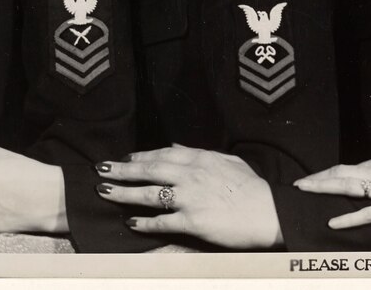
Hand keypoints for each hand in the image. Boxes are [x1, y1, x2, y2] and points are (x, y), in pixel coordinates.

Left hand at [96, 145, 282, 248]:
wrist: (268, 212)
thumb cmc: (252, 188)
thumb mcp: (228, 161)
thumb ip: (200, 153)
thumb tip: (178, 147)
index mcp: (200, 159)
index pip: (162, 153)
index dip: (140, 155)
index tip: (125, 158)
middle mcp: (190, 175)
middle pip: (148, 170)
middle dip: (122, 170)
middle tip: (101, 169)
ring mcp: (189, 198)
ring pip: (148, 194)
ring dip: (124, 193)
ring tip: (105, 192)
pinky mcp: (192, 221)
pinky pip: (161, 222)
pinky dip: (144, 223)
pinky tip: (130, 223)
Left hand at [294, 148, 370, 228]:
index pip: (350, 167)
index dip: (330, 172)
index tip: (316, 176)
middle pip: (341, 173)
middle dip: (318, 179)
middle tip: (299, 184)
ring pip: (348, 187)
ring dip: (324, 188)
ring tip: (305, 191)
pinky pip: (368, 213)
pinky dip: (348, 217)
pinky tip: (333, 222)